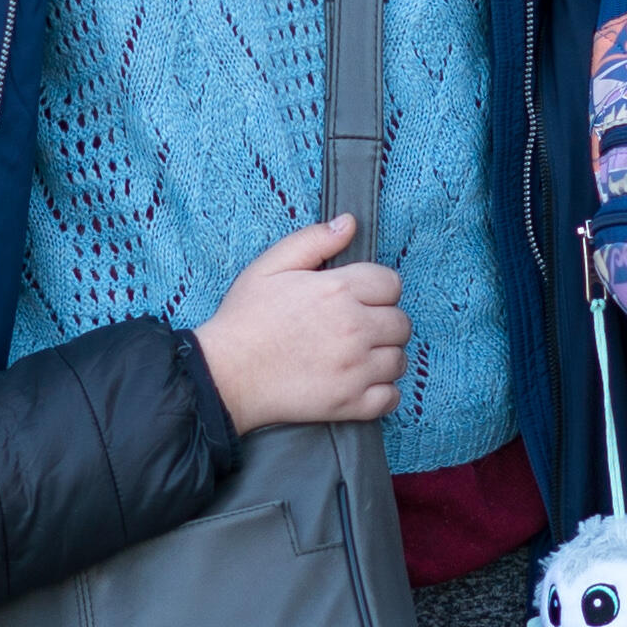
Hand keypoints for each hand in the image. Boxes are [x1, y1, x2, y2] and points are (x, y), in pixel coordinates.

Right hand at [189, 216, 410, 430]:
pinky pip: (391, 398)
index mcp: (338, 290)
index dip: (378, 288)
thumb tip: (349, 223)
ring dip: (384, 356)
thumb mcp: (270, 266)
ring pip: (398, 360)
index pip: (391, 283)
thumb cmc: (244, 320)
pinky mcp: (350, 403)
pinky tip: (361, 383)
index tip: (361, 298)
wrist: (224, 375)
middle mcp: (354, 328)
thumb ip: (313, 240)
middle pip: (401, 323)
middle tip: (359, 327)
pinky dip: (382, 393)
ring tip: (358, 356)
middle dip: (384, 321)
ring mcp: (355, 369)